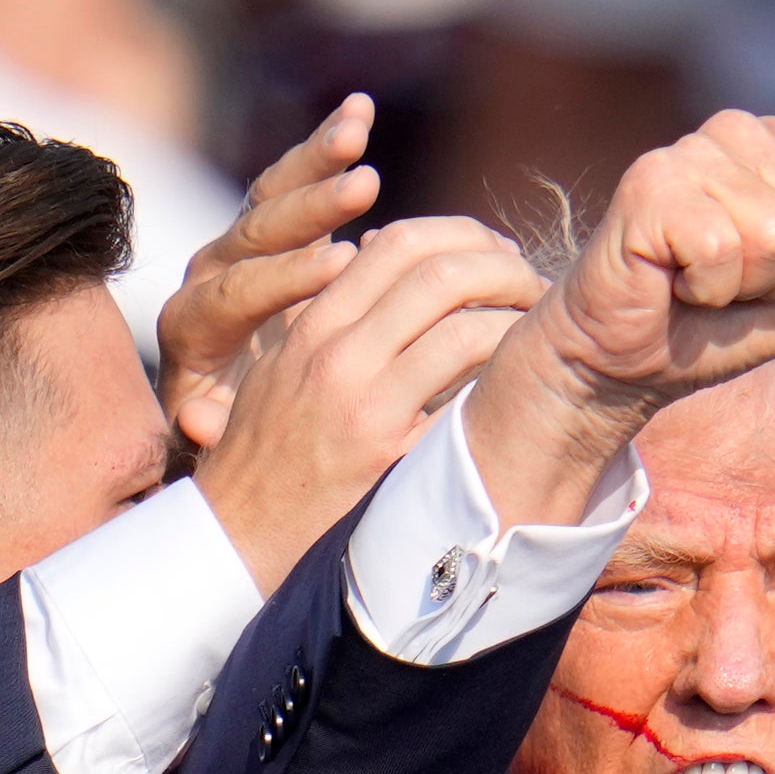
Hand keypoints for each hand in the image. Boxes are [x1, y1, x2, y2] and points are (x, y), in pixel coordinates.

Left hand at [158, 93, 383, 454]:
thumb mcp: (212, 440)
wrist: (223, 405)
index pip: (236, 294)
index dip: (286, 279)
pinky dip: (323, 145)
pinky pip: (293, 179)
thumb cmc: (229, 433)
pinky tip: (359, 111)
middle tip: (362, 188)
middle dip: (308, 209)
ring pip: (272, 194)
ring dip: (315, 161)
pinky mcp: (272, 229)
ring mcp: (240, 246)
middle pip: (253, 232)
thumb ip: (210, 430)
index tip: (340, 267)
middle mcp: (209, 275)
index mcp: (193, 327)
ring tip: (358, 132)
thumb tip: (198, 420)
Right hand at [190, 209, 545, 589]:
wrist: (236, 537)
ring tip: (538, 333)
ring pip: (464, 331)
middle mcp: (339, 356)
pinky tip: (521, 390)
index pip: (399, 244)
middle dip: (504, 267)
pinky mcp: (393, 461)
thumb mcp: (281, 367)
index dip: (461, 236)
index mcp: (314, 326)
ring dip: (517, 323)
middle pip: (441, 274)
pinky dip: (504, 384)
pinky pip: (466, 405)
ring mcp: (368, 408)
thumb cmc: (262, 453)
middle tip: (532, 285)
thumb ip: (328, 312)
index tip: (494, 252)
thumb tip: (374, 254)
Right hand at [465, 109, 774, 531]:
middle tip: (726, 288)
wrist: (620, 361)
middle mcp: (738, 130)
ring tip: (698, 285)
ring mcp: (692, 150)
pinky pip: (722, 250)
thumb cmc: (707, 327)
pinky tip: (673, 282)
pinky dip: (705, 290)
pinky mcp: (652, 183)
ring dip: (740, 289)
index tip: (765, 279)